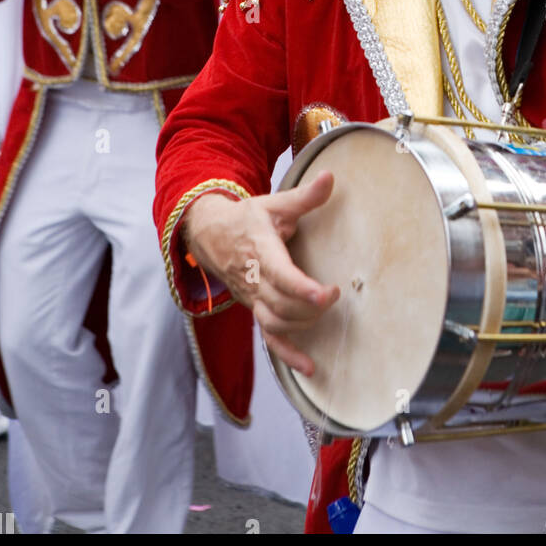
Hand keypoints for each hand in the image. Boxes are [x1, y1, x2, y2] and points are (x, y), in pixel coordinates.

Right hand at [183, 175, 339, 375]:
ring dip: (301, 325)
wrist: (209, 235)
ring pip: (275, 322)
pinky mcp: (255, 309)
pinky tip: (309, 368)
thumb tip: (330, 177)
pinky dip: (288, 355)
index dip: (303, 288)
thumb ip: (304, 197)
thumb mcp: (274, 203)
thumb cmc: (246, 219)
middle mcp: (254, 280)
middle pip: (280, 303)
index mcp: (260, 251)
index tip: (328, 293)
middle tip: (335, 295)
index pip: (281, 275)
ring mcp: (253, 298)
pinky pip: (269, 338)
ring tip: (324, 314)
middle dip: (308, 306)